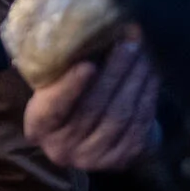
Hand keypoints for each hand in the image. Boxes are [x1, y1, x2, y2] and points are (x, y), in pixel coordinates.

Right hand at [24, 38, 160, 171]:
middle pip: (93, 108)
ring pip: (120, 114)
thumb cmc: (66, 98)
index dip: (70, 87)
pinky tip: (151, 72)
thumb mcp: (52, 85)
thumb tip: (80, 32)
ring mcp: (95, 157)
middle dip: (114, 71)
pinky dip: (148, 95)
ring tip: (143, 51)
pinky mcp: (124, 157)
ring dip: (136, 79)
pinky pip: (139, 123)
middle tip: (128, 42)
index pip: (52, 109)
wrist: (90, 134)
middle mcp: (63, 148)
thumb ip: (59, 69)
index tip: (88, 65)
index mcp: (39, 127)